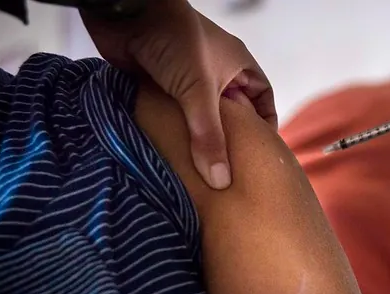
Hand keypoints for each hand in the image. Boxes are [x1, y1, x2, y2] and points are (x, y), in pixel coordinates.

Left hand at [82, 0, 275, 188]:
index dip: (265, 126)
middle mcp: (217, 73)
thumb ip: (209, 137)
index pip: (263, 100)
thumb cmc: (174, 40)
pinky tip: (174, 156)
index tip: (261, 155)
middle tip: (230, 173)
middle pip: (233, 113)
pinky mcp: (161, 85)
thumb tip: (221, 182)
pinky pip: (175, 115)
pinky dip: (175, 132)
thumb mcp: (199, 92)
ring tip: (203, 171)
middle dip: (231, 139)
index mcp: (238, 66)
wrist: (124, 11)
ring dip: (199, 138)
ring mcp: (187, 79)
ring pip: (200, 116)